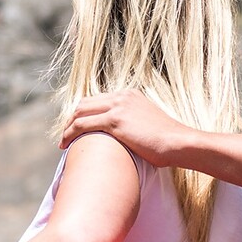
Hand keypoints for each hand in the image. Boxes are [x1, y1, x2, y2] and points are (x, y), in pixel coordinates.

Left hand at [58, 90, 189, 165]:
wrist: (179, 143)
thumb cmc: (168, 142)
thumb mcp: (149, 125)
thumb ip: (134, 124)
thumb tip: (126, 138)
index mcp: (130, 95)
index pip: (98, 100)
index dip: (84, 114)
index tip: (77, 128)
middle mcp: (122, 97)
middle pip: (85, 103)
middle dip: (72, 119)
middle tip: (66, 135)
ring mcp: (118, 107)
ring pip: (80, 113)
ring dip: (67, 127)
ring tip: (63, 142)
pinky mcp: (115, 121)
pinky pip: (82, 125)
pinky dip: (70, 134)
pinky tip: (65, 145)